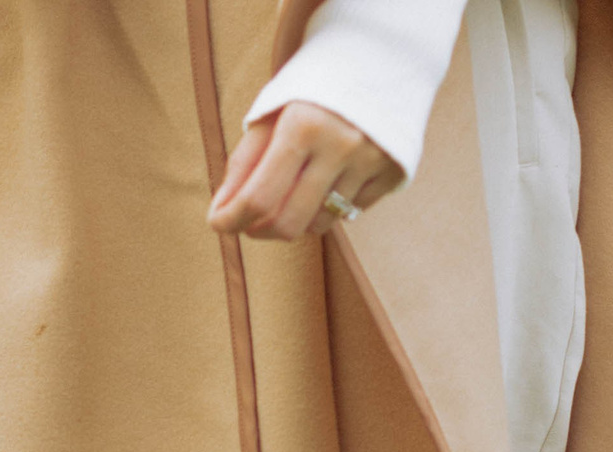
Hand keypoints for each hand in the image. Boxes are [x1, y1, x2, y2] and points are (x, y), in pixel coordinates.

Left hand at [208, 102, 402, 241]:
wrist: (377, 60)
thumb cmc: (312, 91)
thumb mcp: (271, 114)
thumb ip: (243, 164)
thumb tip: (221, 213)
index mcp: (304, 125)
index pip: (258, 198)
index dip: (231, 220)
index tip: (218, 224)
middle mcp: (341, 144)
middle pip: (288, 223)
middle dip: (259, 230)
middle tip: (249, 222)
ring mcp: (371, 160)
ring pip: (319, 224)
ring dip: (295, 220)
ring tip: (288, 196)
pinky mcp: (394, 171)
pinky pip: (350, 213)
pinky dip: (330, 207)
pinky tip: (325, 183)